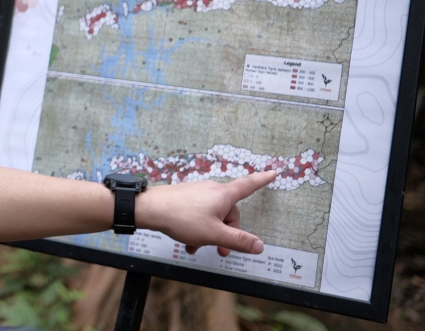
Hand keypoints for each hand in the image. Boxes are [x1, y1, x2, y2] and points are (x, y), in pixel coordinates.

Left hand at [134, 170, 276, 256]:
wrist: (151, 209)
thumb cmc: (182, 218)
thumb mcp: (214, 234)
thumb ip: (238, 241)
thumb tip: (259, 245)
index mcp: (224, 195)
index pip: (248, 185)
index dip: (262, 180)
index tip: (273, 172)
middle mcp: (212, 189)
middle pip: (229, 211)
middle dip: (226, 232)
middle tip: (220, 251)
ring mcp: (198, 192)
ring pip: (213, 215)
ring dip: (209, 233)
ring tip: (196, 247)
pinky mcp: (187, 196)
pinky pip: (200, 213)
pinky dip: (198, 227)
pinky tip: (188, 242)